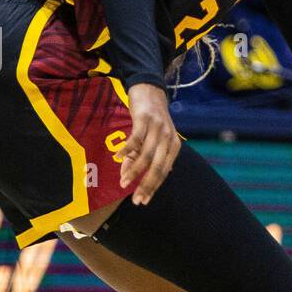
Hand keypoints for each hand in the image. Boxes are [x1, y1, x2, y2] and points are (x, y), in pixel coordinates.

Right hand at [118, 83, 179, 205]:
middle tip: (135, 200)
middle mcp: (168, 139)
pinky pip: (135, 139)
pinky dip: (126, 150)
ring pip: (146, 156)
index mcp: (173, 147)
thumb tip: (126, 176)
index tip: (143, 201)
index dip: (153, 188)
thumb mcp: (150, 140)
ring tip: (123, 182)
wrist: (150, 90)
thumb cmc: (150, 120)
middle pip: (157, 167)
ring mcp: (158, 129)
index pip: (164, 172)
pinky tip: (117, 158)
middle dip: (145, 185)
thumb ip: (139, 158)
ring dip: (133, 171)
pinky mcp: (145, 119)